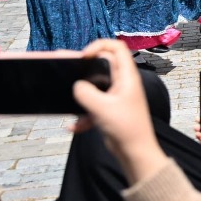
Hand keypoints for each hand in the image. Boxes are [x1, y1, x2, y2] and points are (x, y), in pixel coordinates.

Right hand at [72, 40, 165, 184]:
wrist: (135, 154)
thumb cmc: (126, 128)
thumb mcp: (102, 108)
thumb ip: (86, 93)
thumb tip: (77, 86)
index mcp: (126, 77)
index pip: (117, 48)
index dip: (99, 46)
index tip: (83, 57)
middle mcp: (122, 83)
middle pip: (101, 65)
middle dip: (83, 68)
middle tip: (65, 69)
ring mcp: (115, 97)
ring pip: (94, 86)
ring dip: (81, 94)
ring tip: (64, 96)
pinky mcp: (109, 111)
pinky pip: (92, 106)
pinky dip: (83, 115)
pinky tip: (75, 127)